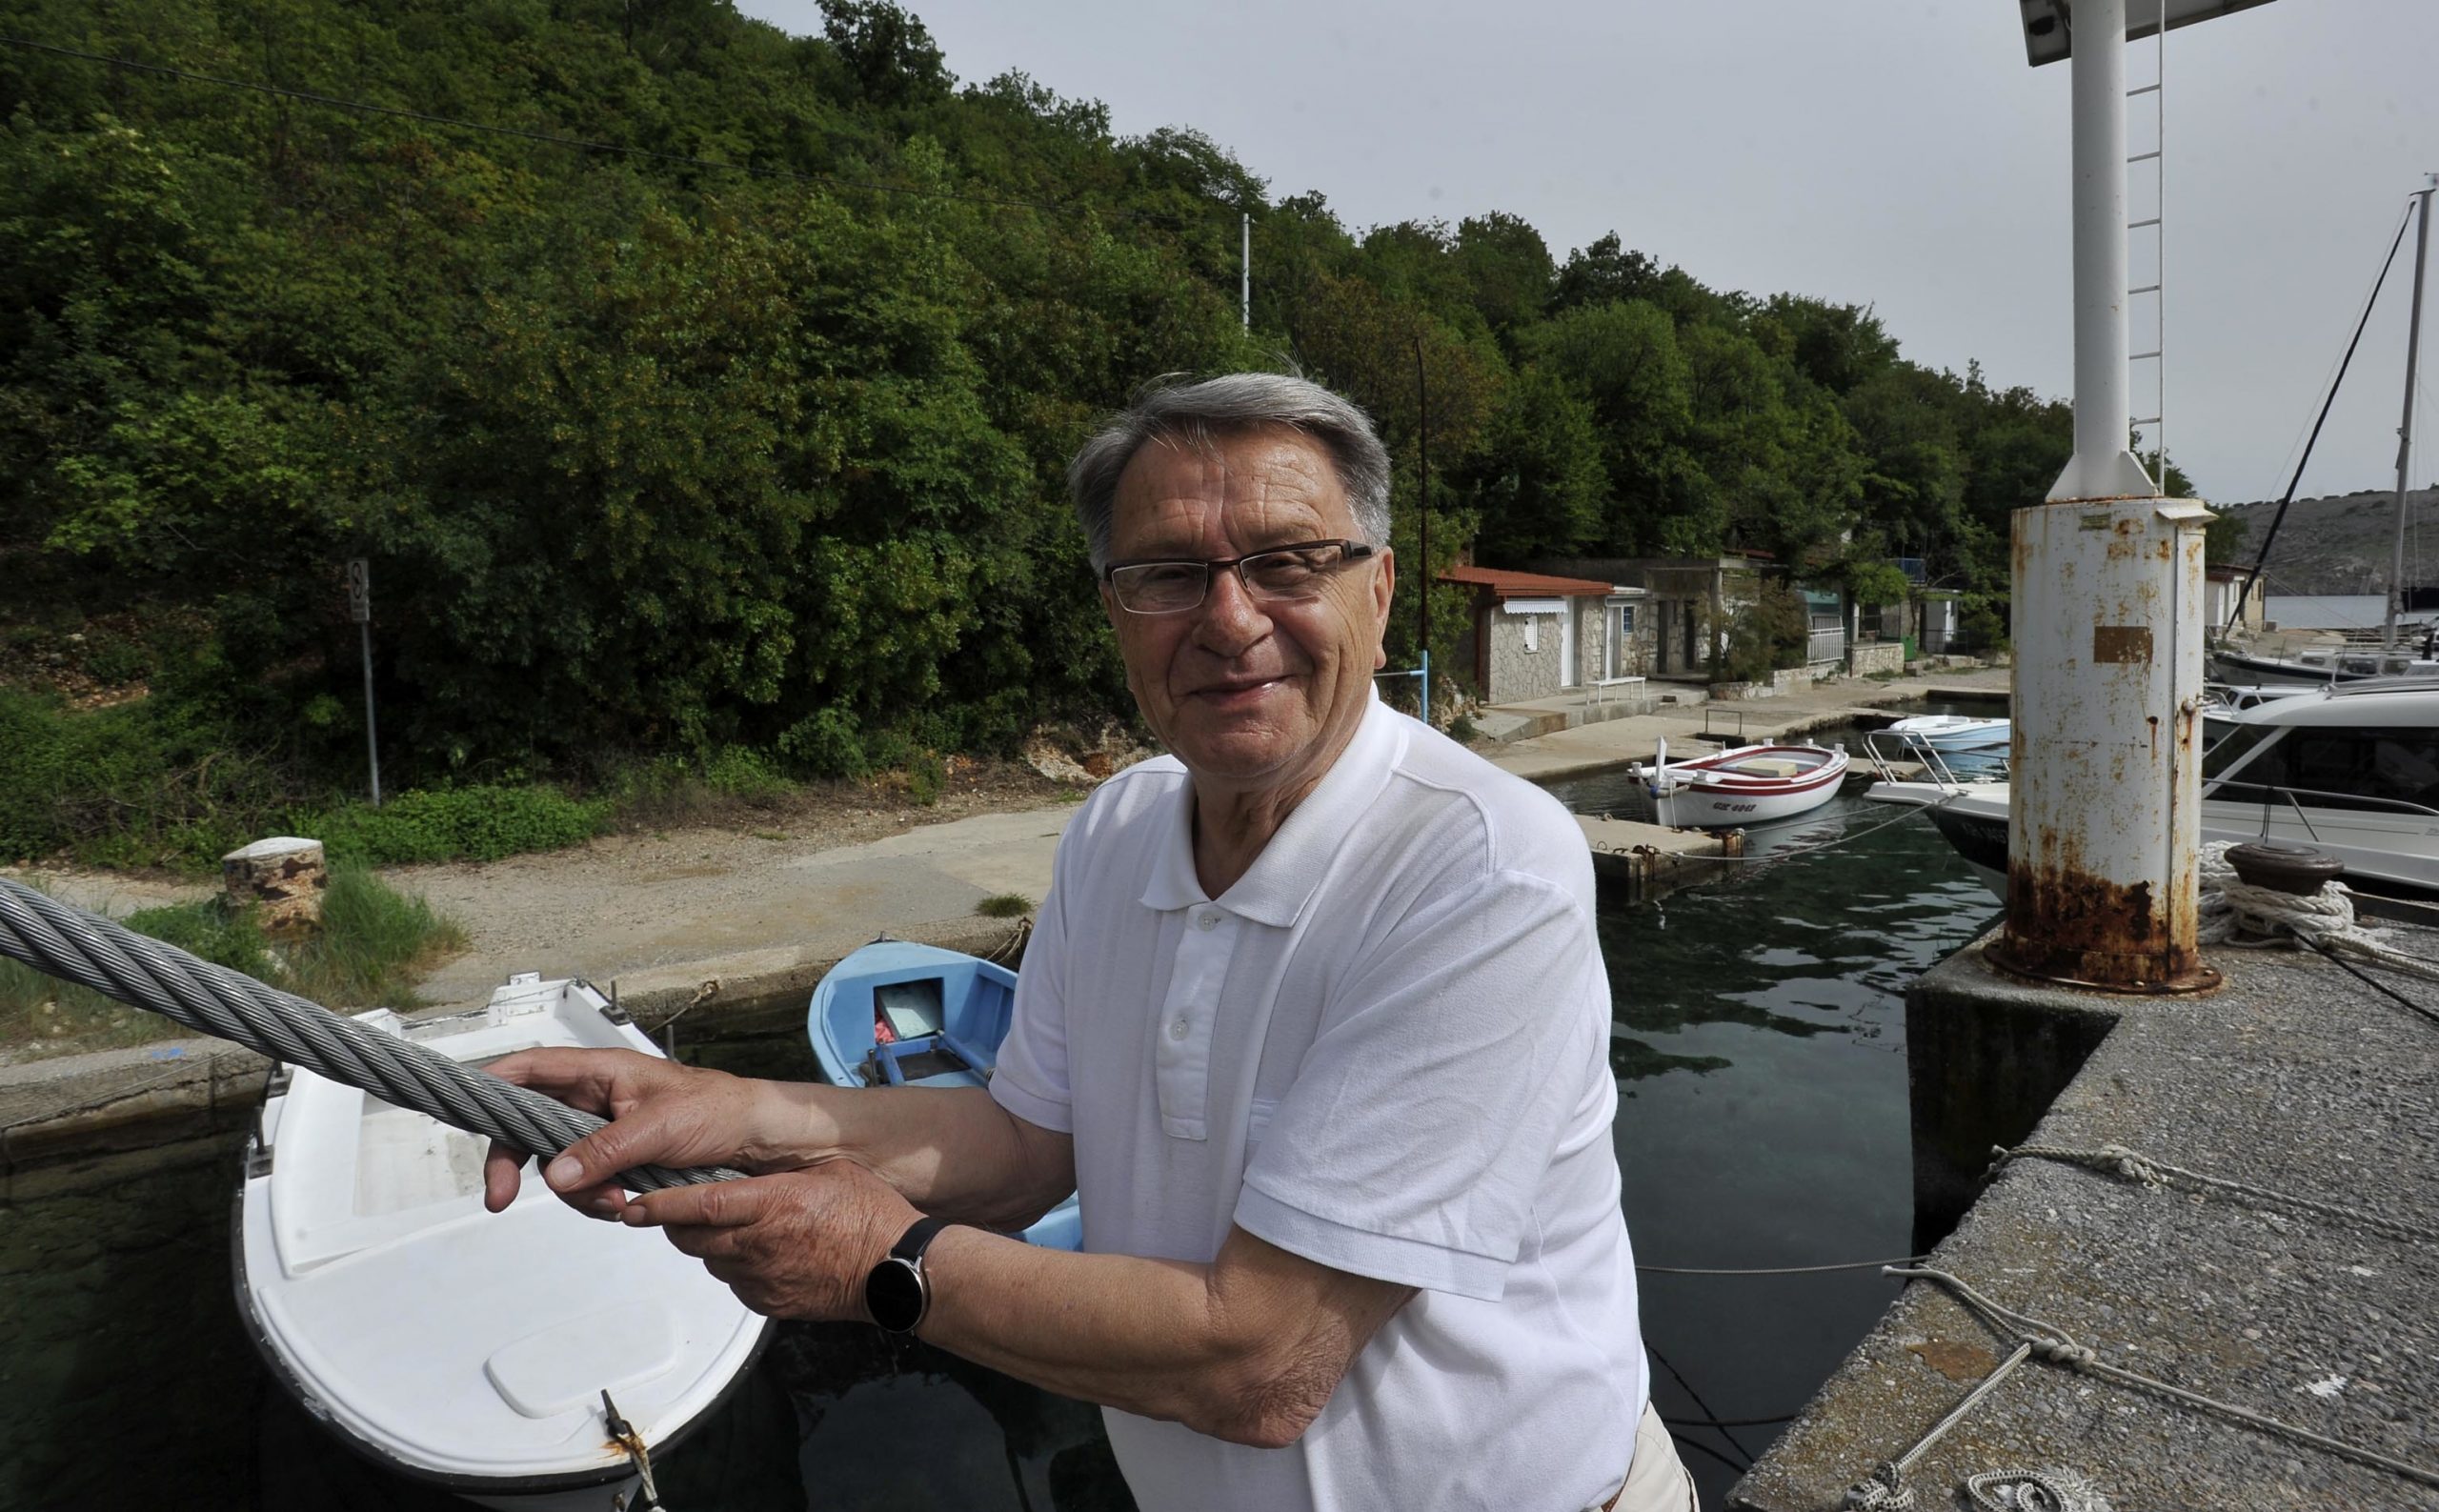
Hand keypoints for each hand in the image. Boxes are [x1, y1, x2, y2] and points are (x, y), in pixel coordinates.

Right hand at [479, 1047, 784, 1217]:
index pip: (531, 1068)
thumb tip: (556, 1174)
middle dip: (515, 1163)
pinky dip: (597, 1202)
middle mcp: (595, 1099)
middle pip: (528, 1126)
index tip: (463, 1107)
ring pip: (557, 1167)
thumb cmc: (720, 1110)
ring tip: (615, 1202)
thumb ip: (605, 1149)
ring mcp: (604, 1133)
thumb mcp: (660, 1126)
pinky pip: (586, 1187)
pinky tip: (624, 1206)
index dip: (492, 1083)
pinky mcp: (619, 1164)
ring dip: (575, 1193)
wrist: (759, 1141)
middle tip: (500, 1197)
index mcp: (601, 1071)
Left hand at [618, 1161, 921, 1320]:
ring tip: (722, 1226)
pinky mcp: (768, 1302)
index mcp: (772, 1204)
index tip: (636, 1202)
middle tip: (668, 1208)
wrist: (895, 1270)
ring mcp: (761, 1278)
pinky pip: (734, 1281)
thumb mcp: (828, 1172)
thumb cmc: (870, 1215)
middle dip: (673, 1223)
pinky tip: (754, 1252)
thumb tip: (747, 1171)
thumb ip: (779, 1175)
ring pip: (710, 1260)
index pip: (700, 1205)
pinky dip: (732, 1266)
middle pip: (692, 1237)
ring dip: (705, 1244)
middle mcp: (759, 1244)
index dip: (662, 1204)